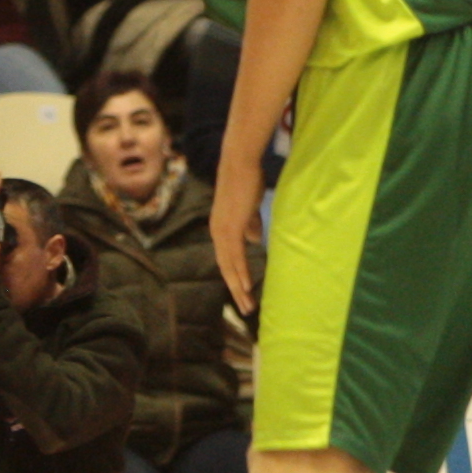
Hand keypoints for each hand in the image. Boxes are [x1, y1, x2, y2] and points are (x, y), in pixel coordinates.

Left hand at [211, 150, 263, 309]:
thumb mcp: (248, 208)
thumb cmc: (246, 181)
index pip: (227, 260)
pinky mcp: (231, 227)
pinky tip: (245, 287)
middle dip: (235, 291)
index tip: (243, 295)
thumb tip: (254, 241)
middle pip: (226, 269)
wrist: (240, 162)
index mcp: (221, 229)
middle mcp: (217, 233)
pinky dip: (240, 273)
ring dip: (238, 288)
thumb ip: (250, 225)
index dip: (235, 278)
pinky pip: (236, 255)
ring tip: (247, 305)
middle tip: (245, 309)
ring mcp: (223, 231)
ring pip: (230, 266)